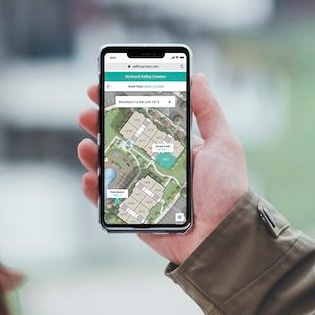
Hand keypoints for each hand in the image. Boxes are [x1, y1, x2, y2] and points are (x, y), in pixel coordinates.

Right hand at [76, 73, 248, 265]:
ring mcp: (141, 187)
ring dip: (92, 154)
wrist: (224, 237)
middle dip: (99, 124)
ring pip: (108, 166)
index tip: (102, 86)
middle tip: (86, 114)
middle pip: (118, 139)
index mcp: (173, 145)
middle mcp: (154, 164)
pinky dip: (94, 189)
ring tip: (87, 146)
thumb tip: (196, 77)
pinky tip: (91, 178)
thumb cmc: (228, 191)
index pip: (141, 117)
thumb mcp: (223, 144)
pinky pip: (107, 200)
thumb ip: (207, 111)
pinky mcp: (133, 212)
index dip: (120, 102)